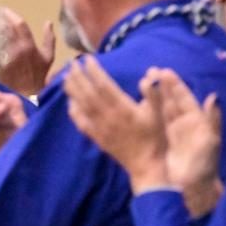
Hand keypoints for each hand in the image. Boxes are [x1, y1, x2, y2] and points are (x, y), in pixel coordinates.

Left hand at [0, 7, 55, 96]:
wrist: (29, 96)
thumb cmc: (39, 77)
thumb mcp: (48, 58)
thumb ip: (49, 39)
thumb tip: (48, 22)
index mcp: (29, 46)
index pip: (19, 23)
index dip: (10, 14)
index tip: (2, 9)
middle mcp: (17, 50)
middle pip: (5, 28)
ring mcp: (6, 58)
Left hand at [63, 56, 168, 192]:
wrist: (147, 165)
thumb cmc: (156, 137)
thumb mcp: (160, 114)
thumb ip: (154, 94)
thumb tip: (150, 75)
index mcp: (123, 108)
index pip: (104, 86)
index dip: (94, 71)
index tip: (87, 59)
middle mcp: (108, 117)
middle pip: (88, 94)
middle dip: (78, 77)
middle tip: (70, 64)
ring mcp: (100, 128)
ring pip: (82, 106)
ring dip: (73, 91)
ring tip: (65, 77)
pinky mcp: (97, 138)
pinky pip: (81, 123)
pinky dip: (74, 112)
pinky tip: (69, 103)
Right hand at [153, 69, 223, 215]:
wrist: (191, 191)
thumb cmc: (203, 167)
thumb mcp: (210, 142)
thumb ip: (212, 119)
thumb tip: (213, 96)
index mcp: (195, 122)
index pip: (184, 98)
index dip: (175, 85)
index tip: (164, 72)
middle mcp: (180, 124)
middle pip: (169, 101)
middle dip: (161, 86)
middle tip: (150, 72)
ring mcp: (167, 133)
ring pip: (158, 110)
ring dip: (151, 96)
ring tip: (141, 83)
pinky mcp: (157, 142)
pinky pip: (149, 124)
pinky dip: (143, 113)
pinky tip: (135, 104)